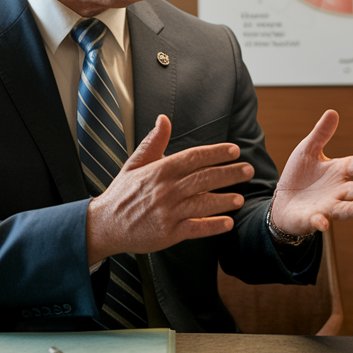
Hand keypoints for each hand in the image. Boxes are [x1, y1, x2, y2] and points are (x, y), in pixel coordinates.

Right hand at [85, 115, 251, 263]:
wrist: (104, 225)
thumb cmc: (122, 193)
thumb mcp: (134, 163)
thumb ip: (153, 142)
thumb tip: (164, 119)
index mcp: (160, 170)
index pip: (194, 157)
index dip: (216, 153)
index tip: (234, 151)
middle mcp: (166, 190)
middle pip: (204, 179)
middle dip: (229, 174)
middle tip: (247, 170)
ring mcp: (168, 212)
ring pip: (203, 204)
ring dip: (224, 200)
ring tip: (240, 198)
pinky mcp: (168, 233)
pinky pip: (196, 228)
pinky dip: (212, 226)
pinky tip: (227, 223)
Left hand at [269, 110, 352, 236]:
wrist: (284, 201)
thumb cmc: (300, 175)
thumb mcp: (308, 150)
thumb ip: (321, 134)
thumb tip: (332, 112)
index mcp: (339, 171)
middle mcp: (338, 190)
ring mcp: (328, 206)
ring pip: (345, 208)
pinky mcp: (314, 219)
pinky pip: (319, 221)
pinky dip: (321, 222)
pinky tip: (323, 222)